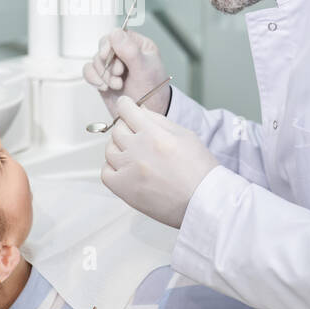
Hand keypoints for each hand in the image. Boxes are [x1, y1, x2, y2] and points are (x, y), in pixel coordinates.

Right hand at [82, 29, 170, 116]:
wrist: (146, 115)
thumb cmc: (153, 93)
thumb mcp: (144, 70)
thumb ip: (130, 51)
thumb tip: (115, 32)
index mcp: (139, 45)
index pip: (118, 35)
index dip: (110, 45)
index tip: (108, 56)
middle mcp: (125, 54)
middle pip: (104, 46)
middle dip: (107, 63)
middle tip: (118, 75)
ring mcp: (113, 66)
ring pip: (95, 59)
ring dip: (102, 74)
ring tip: (116, 85)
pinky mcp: (103, 77)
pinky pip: (89, 71)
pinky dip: (92, 78)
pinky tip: (103, 87)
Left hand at [100, 95, 217, 227]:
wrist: (204, 202)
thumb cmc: (199, 170)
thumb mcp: (185, 135)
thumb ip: (158, 120)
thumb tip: (139, 110)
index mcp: (155, 134)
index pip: (126, 110)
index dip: (126, 106)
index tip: (126, 108)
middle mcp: (139, 150)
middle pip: (117, 129)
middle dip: (126, 128)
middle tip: (138, 137)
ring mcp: (129, 170)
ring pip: (110, 150)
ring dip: (119, 149)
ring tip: (135, 156)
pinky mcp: (124, 189)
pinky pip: (106, 172)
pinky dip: (112, 168)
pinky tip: (125, 169)